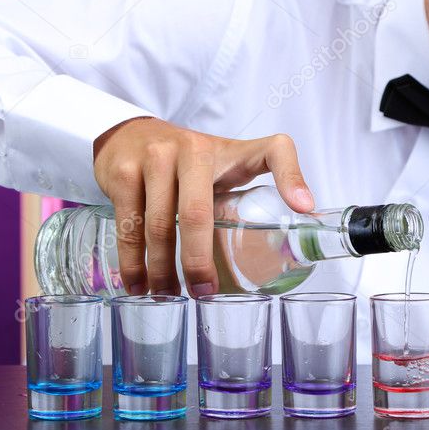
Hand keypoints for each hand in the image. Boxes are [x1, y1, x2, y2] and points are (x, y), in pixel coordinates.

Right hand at [92, 117, 314, 296]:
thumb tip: (307, 212)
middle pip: (197, 214)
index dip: (291, 178)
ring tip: (167, 296)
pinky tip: (137, 283)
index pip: (273, 152)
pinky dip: (132, 262)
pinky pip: (128, 226)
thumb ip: (273, 173)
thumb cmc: (191, 156)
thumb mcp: (234, 157)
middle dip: (198, 262)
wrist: (131, 134)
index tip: (301, 212)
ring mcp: (151, 159)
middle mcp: (189, 149)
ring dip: (161, 270)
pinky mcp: (121, 173)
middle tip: (203, 294)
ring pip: (157, 226)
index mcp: (228, 150)